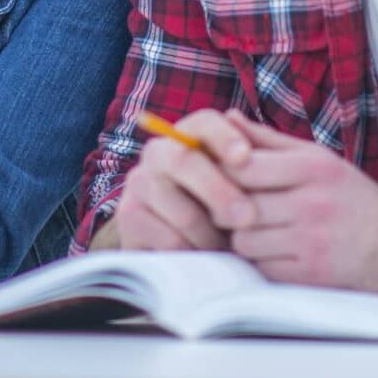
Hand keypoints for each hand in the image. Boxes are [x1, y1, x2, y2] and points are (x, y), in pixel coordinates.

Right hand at [109, 109, 258, 251]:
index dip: (224, 137)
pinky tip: (210, 262)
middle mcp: (157, 154)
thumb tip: (235, 116)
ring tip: (234, 250)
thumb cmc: (224, 211)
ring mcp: (138, 187)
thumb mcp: (241, 184)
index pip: (204, 123)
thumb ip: (247, 155)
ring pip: (183, 212)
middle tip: (249, 218)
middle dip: (220, 191)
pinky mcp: (129, 221)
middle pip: (186, 162)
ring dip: (215, 237)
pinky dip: (197, 256)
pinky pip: (170, 243)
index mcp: (188, 136)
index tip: (245, 158)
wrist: (184, 252)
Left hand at [220, 112, 377, 289]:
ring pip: (245, 241)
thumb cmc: (349, 196)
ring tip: (257, 230)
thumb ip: (267, 139)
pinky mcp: (313, 275)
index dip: (223, 172)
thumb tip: (226, 117)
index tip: (221, 177)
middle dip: (228, 208)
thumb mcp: (316, 157)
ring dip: (244, 238)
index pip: (243, 166)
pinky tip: (276, 252)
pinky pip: (263, 268)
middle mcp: (313, 203)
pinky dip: (263, 262)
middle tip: (231, 207)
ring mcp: (313, 241)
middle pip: (239, 206)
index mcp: (312, 167)